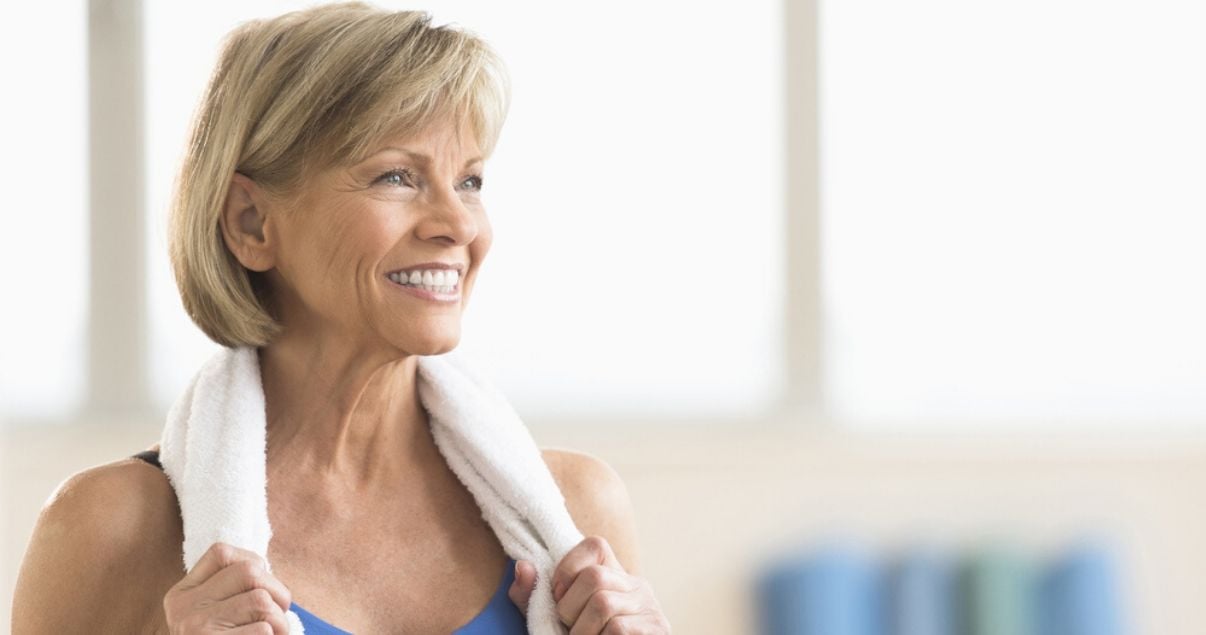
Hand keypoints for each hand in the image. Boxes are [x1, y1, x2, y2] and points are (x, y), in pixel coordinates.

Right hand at [163, 542, 293, 633]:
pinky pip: (263, 631)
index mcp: (182, 595)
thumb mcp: (209, 614)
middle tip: (281, 610)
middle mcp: (184, 610)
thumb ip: (227, 591)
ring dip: (281, 619)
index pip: (222, 553)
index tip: (262, 582)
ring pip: (260, 600)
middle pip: (249, 571)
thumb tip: (265, 569)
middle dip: (277, 589)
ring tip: (278, 632)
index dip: (253, 561)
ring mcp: (198, 630)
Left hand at [508, 535, 670, 633]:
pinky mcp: (657, 630)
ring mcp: (650, 608)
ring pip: (604, 604)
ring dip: (582, 632)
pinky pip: (618, 629)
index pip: (595, 545)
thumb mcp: (554, 619)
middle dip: (570, 608)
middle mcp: (636, 586)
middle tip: (570, 629)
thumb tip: (522, 566)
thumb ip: (533, 597)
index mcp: (614, 577)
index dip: (568, 567)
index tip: (557, 597)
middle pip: (595, 576)